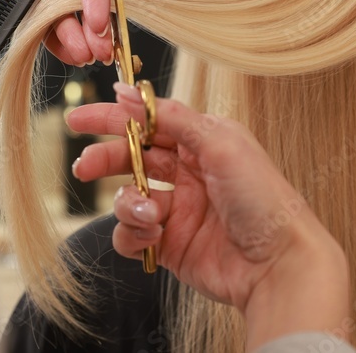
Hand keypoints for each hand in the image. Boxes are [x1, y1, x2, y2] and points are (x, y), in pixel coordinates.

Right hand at [67, 86, 350, 349]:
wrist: (278, 264)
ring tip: (148, 214)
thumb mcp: (220, 143)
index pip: (149, 122)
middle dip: (106, 160)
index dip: (113, 119)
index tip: (78, 119)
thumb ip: (171, 117)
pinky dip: (132, 234)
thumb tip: (128, 92)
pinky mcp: (169, 245)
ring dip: (128, 204)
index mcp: (203, 141)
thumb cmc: (261, 198)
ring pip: (128, 198)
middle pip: (131, 158)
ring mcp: (178, 210)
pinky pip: (131, 234)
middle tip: (84, 167)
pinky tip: (152, 236)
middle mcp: (189, 172)